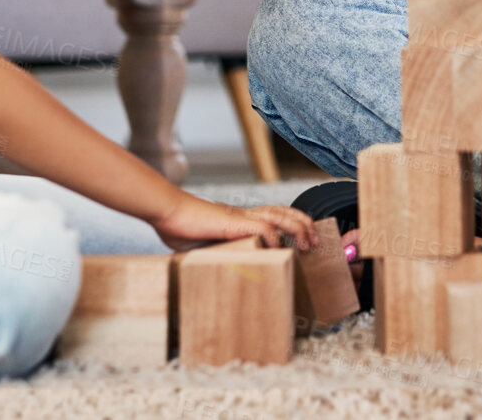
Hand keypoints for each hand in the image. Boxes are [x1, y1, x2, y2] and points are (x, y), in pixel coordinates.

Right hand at [152, 191, 316, 251]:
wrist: (166, 212)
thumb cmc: (179, 228)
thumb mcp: (204, 244)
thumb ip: (217, 251)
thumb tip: (221, 268)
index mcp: (239, 219)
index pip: (273, 215)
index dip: (291, 222)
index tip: (303, 237)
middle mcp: (244, 215)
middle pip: (283, 212)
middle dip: (303, 223)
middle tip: (315, 240)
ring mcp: (240, 217)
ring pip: (279, 216)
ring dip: (298, 228)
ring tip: (309, 243)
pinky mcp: (233, 222)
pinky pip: (263, 227)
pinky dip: (275, 237)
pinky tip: (281, 248)